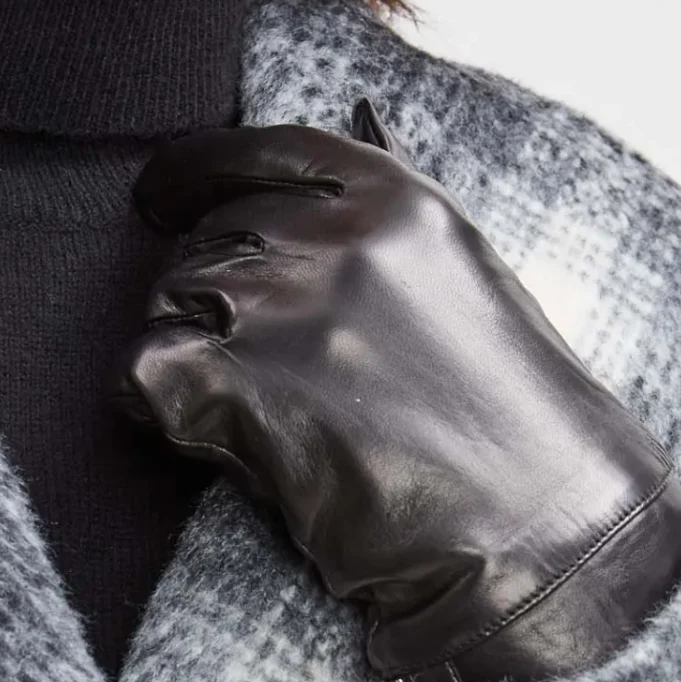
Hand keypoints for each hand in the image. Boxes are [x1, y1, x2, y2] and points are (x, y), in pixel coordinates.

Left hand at [119, 103, 680, 681]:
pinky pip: (142, 371)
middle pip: (206, 239)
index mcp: (392, 194)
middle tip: (252, 373)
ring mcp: (280, 305)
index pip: (252, 152)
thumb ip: (380, 228)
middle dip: (206, 298)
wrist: (539, 530)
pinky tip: (209, 439)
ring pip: (168, 303)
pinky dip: (156, 407)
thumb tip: (332, 151)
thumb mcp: (460, 278)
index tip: (161, 202)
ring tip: (254, 417)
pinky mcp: (237, 385)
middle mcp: (331, 232)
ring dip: (187, 357)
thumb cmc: (514, 425)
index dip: (191, 179)